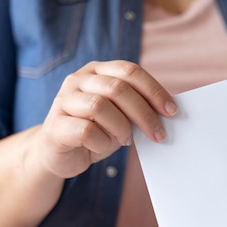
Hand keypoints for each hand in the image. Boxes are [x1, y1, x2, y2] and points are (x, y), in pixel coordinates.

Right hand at [35, 60, 177, 177]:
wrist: (58, 155)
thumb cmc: (95, 132)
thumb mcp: (119, 116)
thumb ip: (136, 108)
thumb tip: (167, 112)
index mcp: (97, 71)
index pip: (130, 71)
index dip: (153, 90)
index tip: (171, 111)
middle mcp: (78, 80)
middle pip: (118, 88)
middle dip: (144, 113)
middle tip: (158, 134)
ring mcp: (63, 100)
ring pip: (100, 106)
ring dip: (121, 127)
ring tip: (126, 140)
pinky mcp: (55, 125)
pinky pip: (85, 130)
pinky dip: (102, 142)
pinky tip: (102, 146)